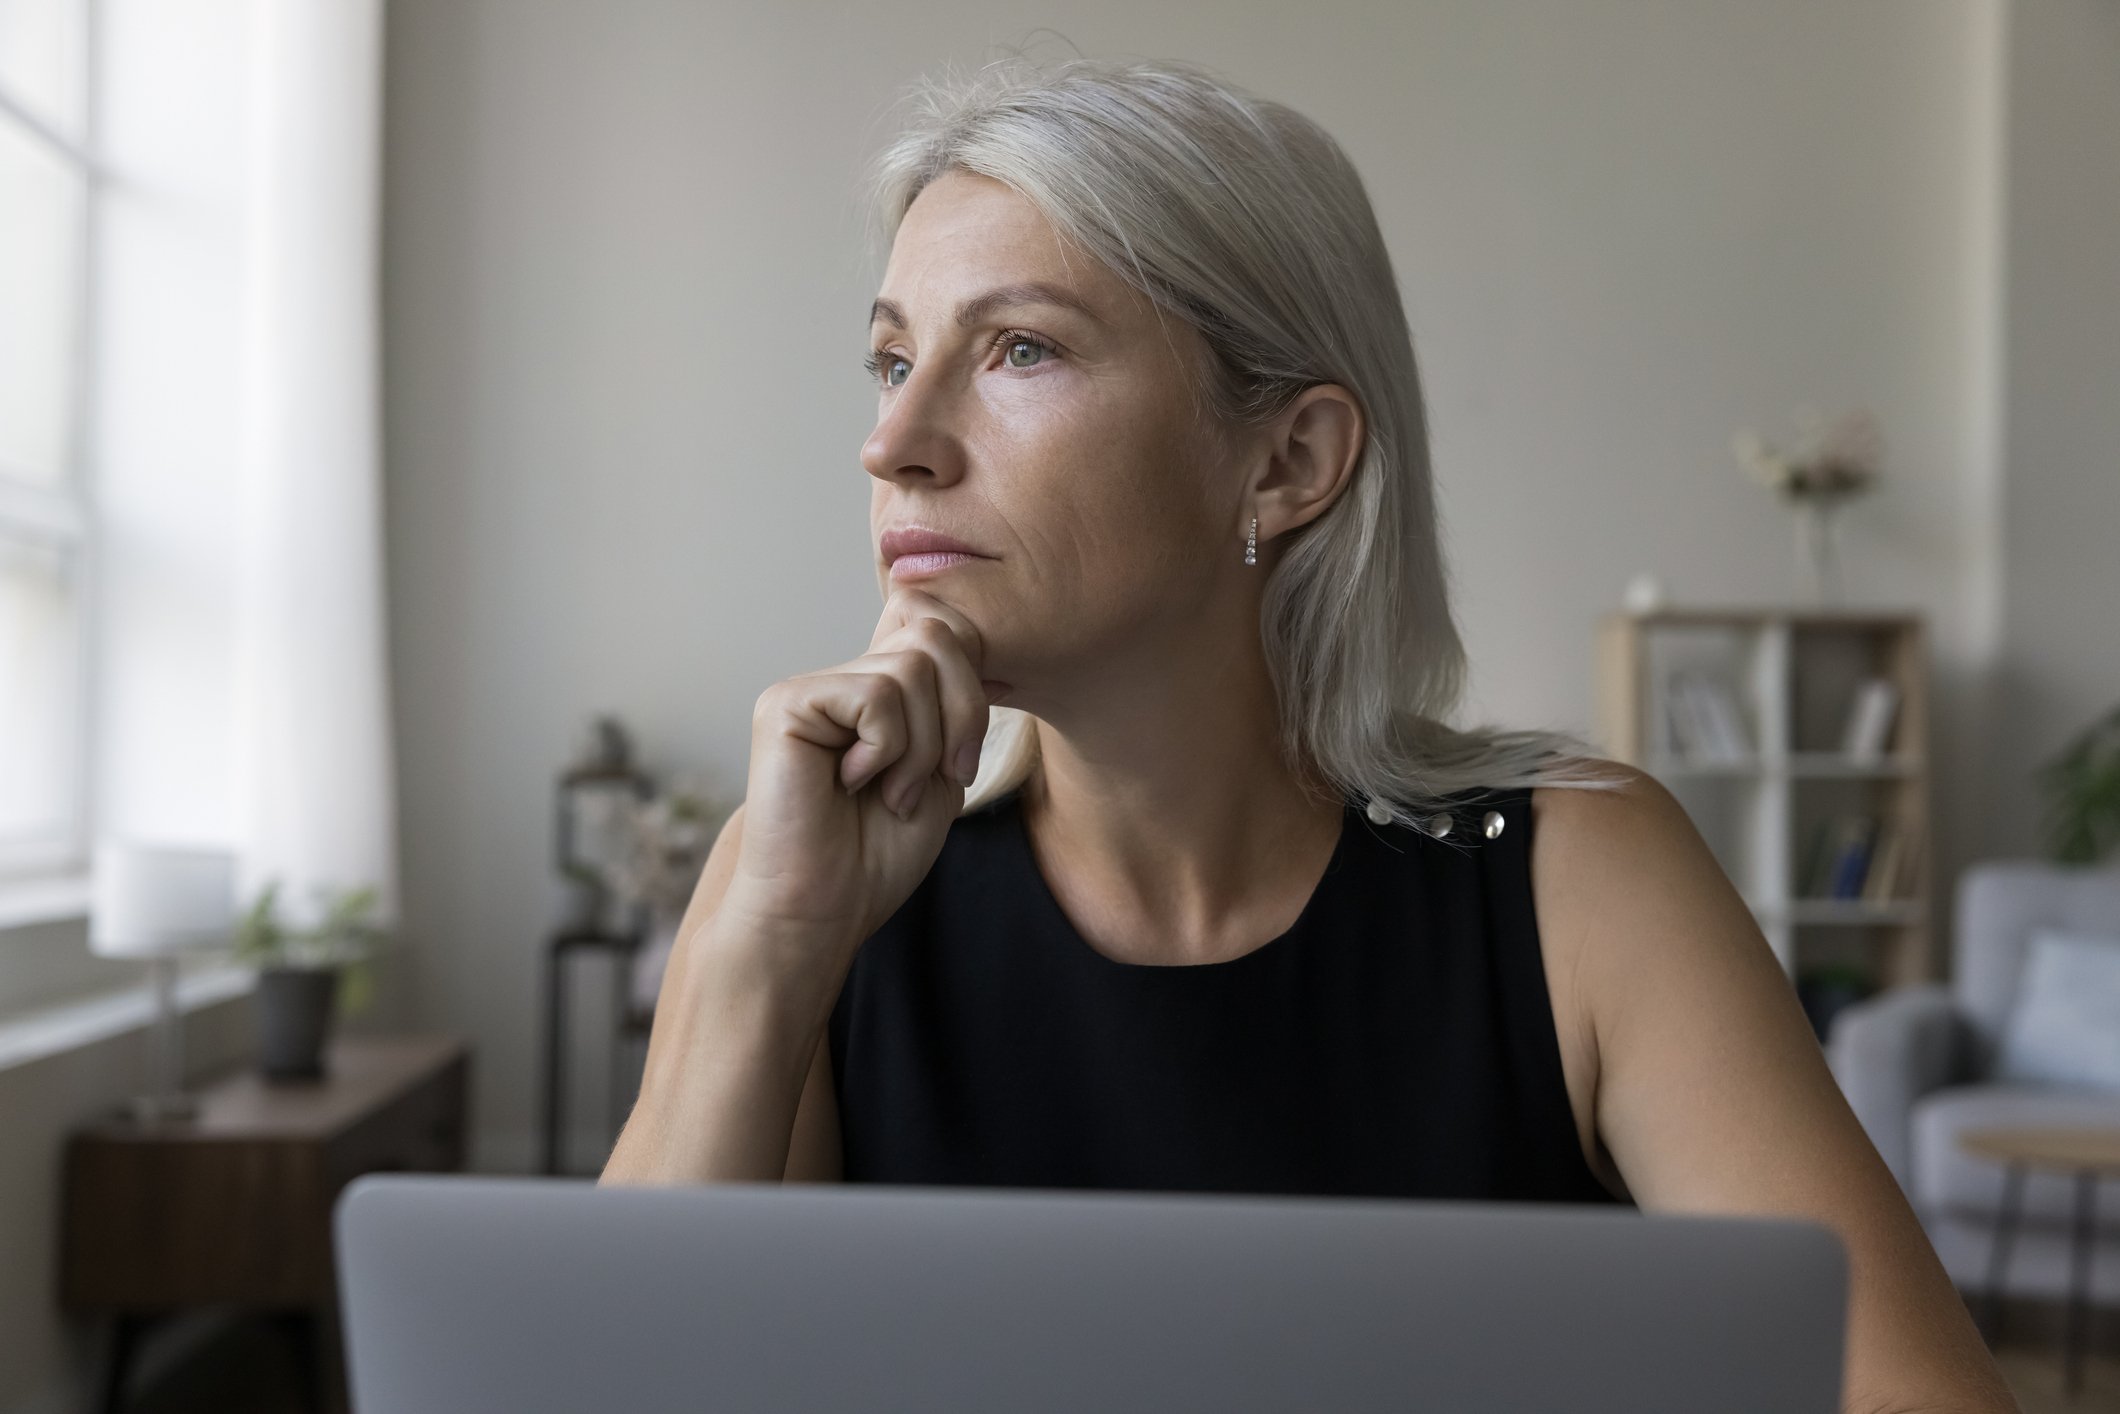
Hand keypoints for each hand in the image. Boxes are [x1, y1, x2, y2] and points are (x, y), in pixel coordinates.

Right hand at [715, 587, 994, 977]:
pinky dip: (887, 750)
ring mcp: (813, 687)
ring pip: (913, 669)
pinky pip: (876, 697)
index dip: (971, 678)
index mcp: (879, 690)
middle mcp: (843, 677)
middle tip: (941, 776)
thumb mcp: (942, 767)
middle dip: (962, 713)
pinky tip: (852, 784)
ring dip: (923, 747)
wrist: (825, 908)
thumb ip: (953, 700)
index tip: (961, 754)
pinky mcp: (787, 703)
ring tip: (891, 792)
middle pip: (936, 634)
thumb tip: (972, 636)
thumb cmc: (879, 853)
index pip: (941, 623)